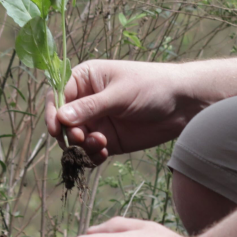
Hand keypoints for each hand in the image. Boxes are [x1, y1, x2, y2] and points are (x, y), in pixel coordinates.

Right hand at [45, 60, 201, 162]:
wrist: (182, 105)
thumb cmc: (151, 86)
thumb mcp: (119, 94)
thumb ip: (91, 107)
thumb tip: (61, 117)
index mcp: (85, 79)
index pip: (58, 95)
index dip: (53, 112)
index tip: (55, 128)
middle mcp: (86, 100)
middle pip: (62, 121)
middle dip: (68, 133)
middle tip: (81, 139)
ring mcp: (96, 122)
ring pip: (74, 139)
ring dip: (80, 146)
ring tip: (100, 145)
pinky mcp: (107, 140)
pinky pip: (89, 152)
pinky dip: (91, 156)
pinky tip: (103, 154)